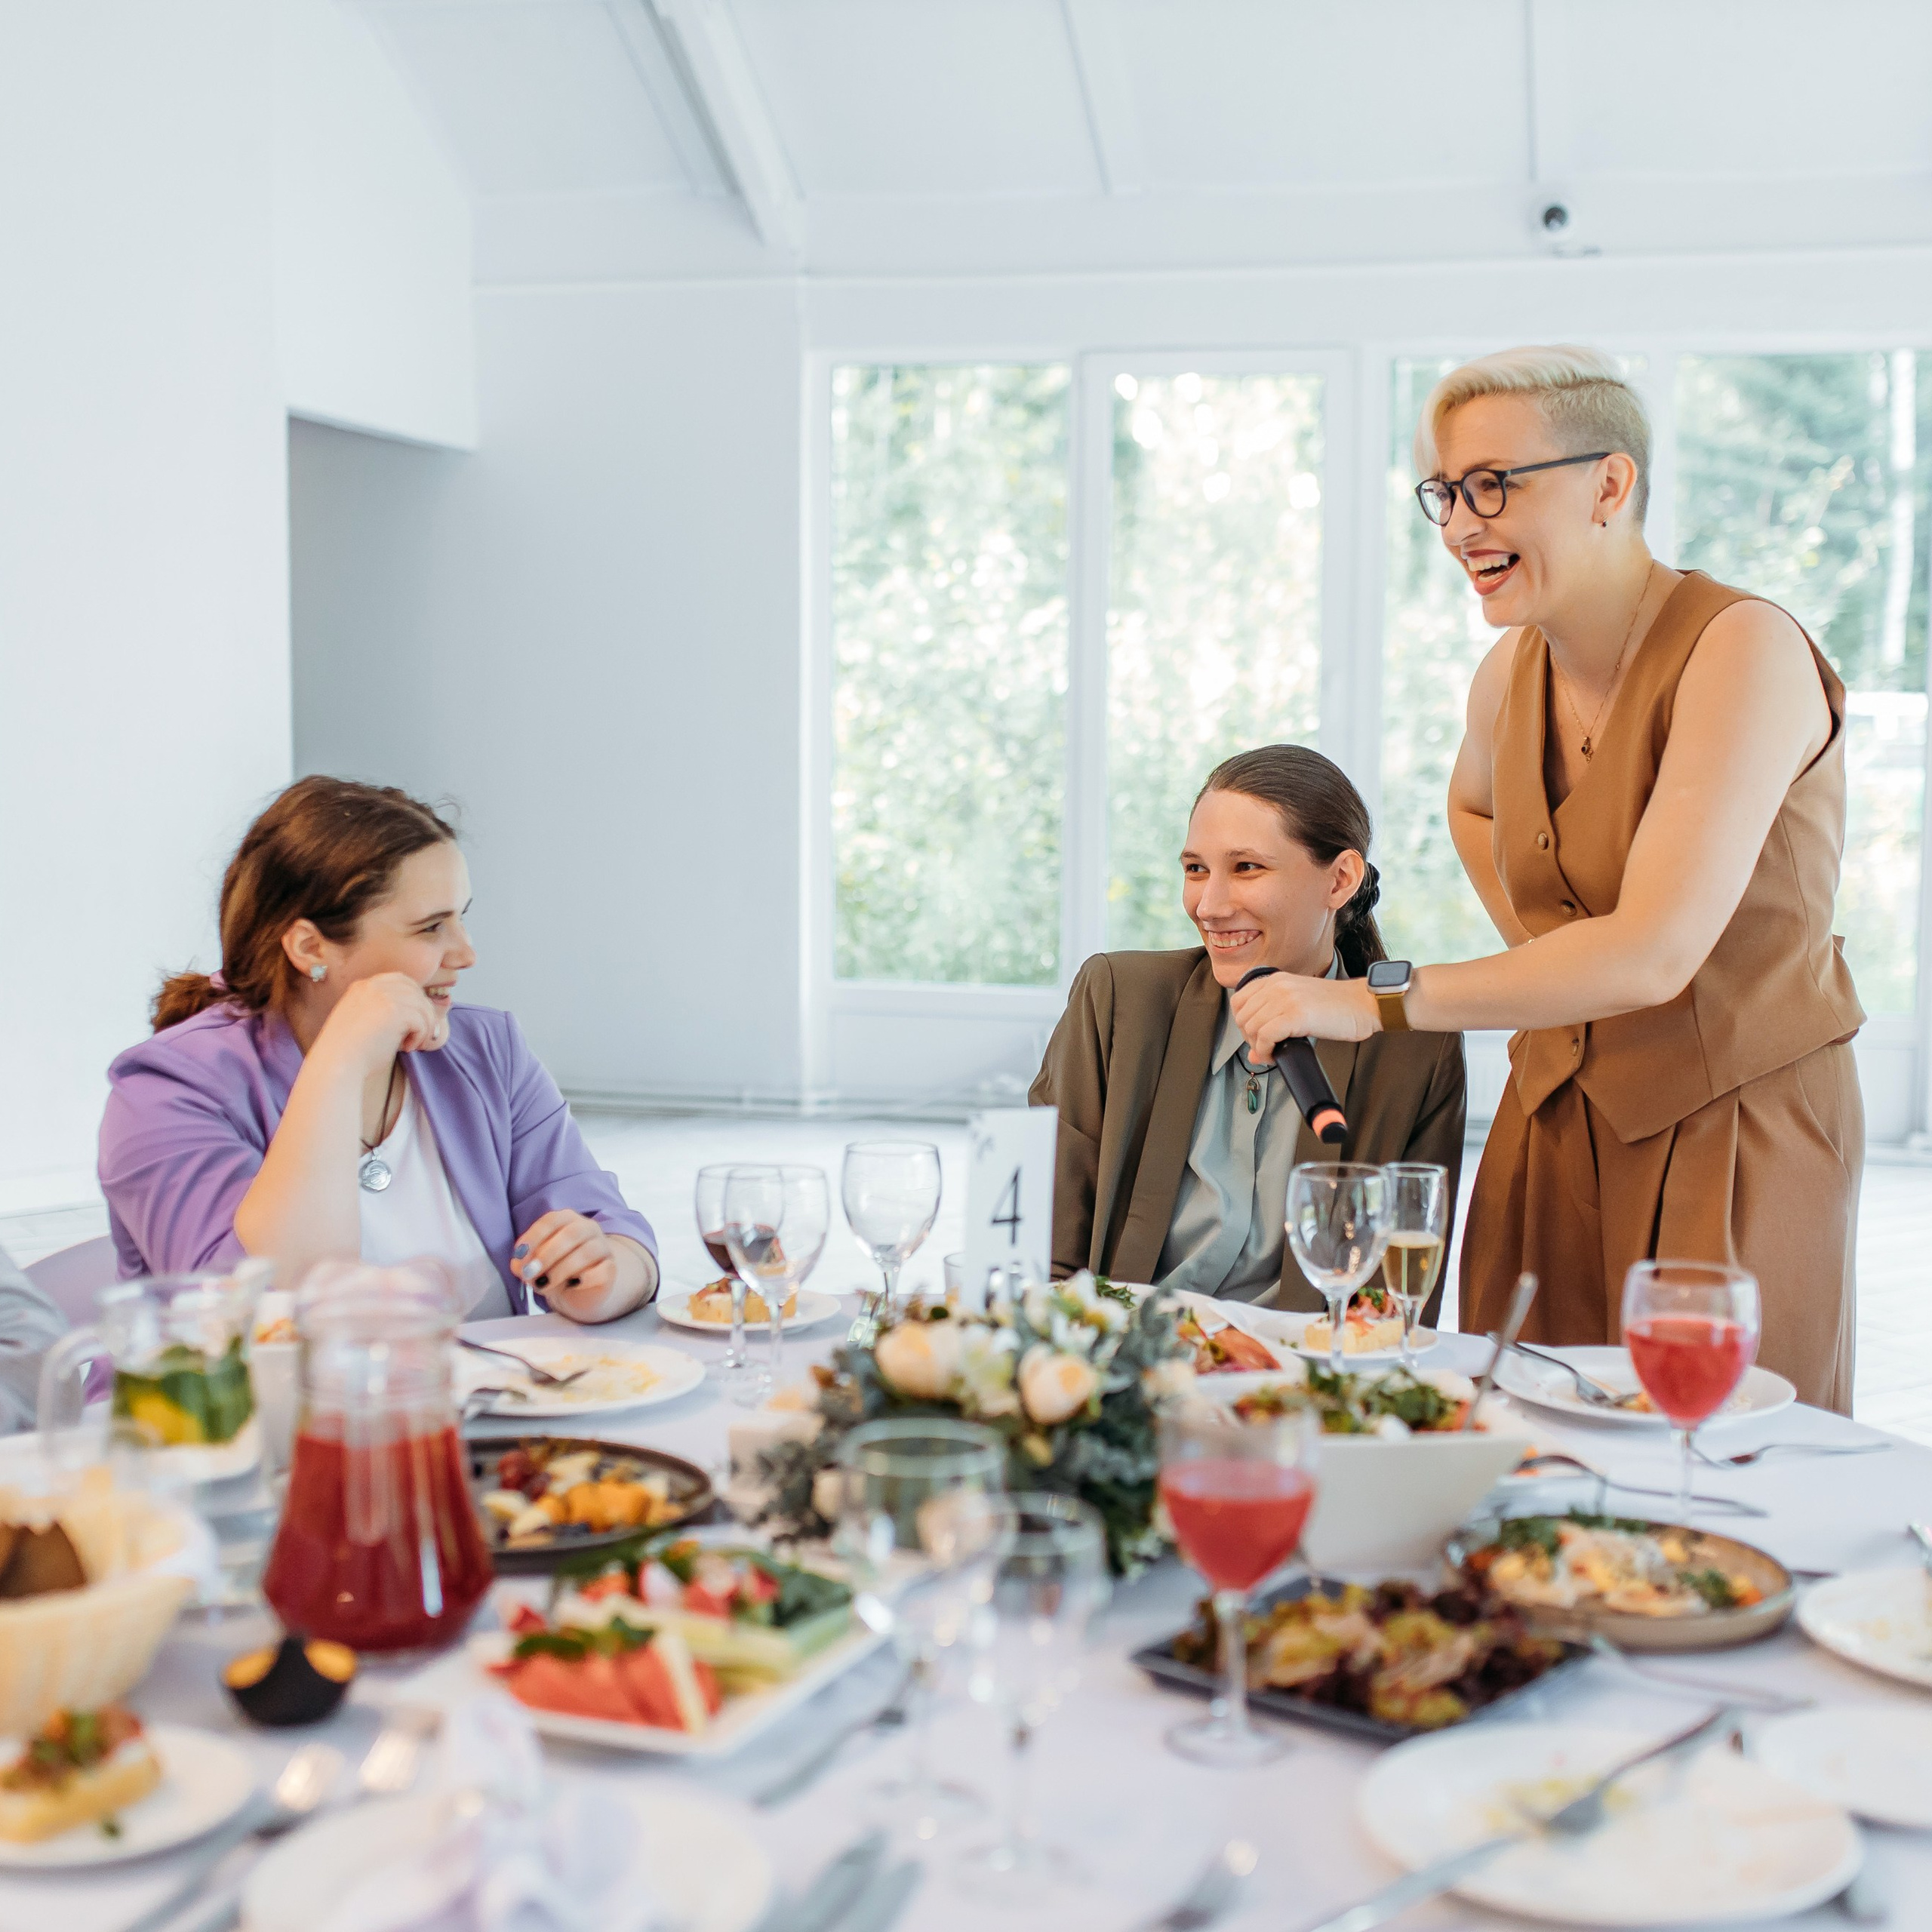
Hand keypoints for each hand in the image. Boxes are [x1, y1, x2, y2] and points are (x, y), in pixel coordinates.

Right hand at [314, 972, 447, 1072]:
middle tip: (422, 1035)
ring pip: (422, 1007)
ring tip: (415, 1044)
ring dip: (424, 1028)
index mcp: (362, 987)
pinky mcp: (395, 1010)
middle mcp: (373, 986)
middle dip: (424, 1012)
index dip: (414, 997)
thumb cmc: (350, 1052)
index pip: (400, 980)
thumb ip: (383, 1010)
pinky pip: (421, 1021)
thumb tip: (416, 1013)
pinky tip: (407, 1048)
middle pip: (415, 991)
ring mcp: (384, 996)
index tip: (417, 1018)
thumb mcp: (363, 1020)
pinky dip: (420, 1036)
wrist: (336, 1063)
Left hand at [514, 1210, 637, 1320]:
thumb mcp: (536, 1264)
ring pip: (586, 1253)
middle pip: (570, 1234)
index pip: (551, 1220)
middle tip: (530, 1274)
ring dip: (561, 1270)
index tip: (518, 1257)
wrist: (581, 1288)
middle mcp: (588, 1228)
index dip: (533, 1238)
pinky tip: (572, 1285)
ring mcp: (602, 1247)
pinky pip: (602, 1271)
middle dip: (546, 1255)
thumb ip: (524, 1263)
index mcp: (567, 1219)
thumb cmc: (555, 1269)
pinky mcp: (611, 1268)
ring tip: (544, 1285)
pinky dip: (585, 1279)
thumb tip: (518, 1266)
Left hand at [1229, 972, 1378, 1061]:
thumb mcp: (1299, 1007)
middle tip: (1266, 1048)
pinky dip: (1266, 1051)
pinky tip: (1276, 1055)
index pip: (1238, 1000)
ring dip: (1258, 1046)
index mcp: (1276, 980)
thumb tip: (1254, 1053)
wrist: (1364, 1003)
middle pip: (1242, 1017)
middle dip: (1249, 1038)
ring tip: (1273, 1052)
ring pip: (1251, 1028)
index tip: (1255, 1036)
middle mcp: (1277, 986)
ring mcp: (1285, 999)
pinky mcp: (1295, 1015)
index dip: (1243, 1023)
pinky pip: (1265, 1037)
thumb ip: (1274, 1022)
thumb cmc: (1337, 1007)